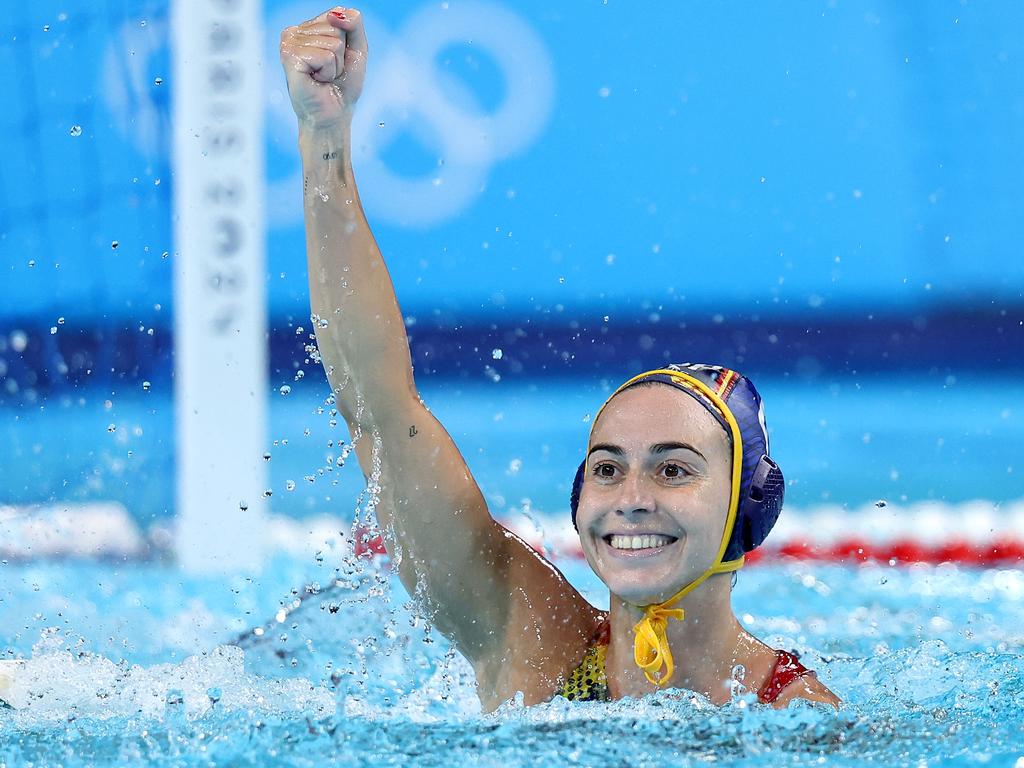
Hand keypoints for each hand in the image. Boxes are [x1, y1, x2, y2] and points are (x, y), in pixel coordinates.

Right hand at [279, 7, 367, 129]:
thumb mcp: (356, 49)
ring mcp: (288, 43)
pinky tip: (316, 81)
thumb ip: (354, 23)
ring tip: (322, 78)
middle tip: (329, 72)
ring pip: (332, 42)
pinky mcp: (289, 56)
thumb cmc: (342, 86)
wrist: (333, 115)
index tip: (335, 62)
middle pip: (335, 27)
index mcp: (306, 28)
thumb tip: (337, 14)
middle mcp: (294, 32)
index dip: (345, 43)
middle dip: (340, 55)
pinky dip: (328, 72)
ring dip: (334, 66)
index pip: (337, 15)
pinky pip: (325, 55)